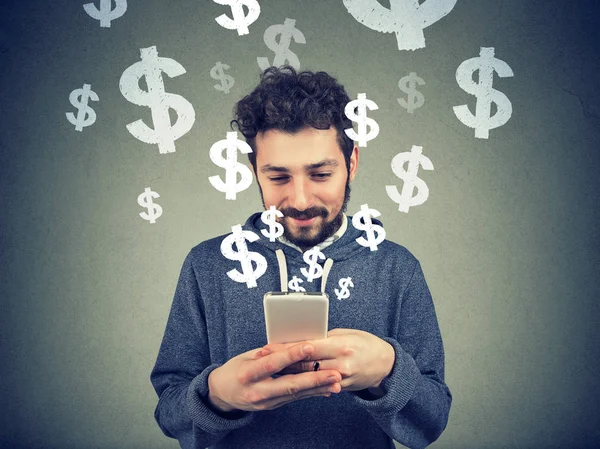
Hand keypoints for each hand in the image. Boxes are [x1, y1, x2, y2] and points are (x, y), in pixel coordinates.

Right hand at [207, 342, 342, 412]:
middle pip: (290, 384)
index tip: (310, 347)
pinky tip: (327, 390)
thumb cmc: (235, 369)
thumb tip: (292, 345)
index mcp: (248, 374)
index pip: (273, 364)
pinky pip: (295, 398)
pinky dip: (312, 394)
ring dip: (318, 388)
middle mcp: (258, 391)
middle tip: (334, 373)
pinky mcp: (273, 406)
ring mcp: (266, 402)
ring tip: (337, 382)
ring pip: (296, 394)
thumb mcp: (246, 356)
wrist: (222, 394)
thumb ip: (269, 352)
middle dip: (315, 379)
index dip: (292, 355)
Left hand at [256, 329, 394, 391]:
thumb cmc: (366, 343)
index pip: (308, 347)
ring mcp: (341, 379)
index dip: (286, 348)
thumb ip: (324, 337)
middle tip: (262, 359)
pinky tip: (289, 380)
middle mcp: (341, 364)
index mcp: (341, 345)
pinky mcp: (341, 388)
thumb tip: (302, 337)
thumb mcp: (346, 333)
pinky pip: (318, 385)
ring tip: (270, 370)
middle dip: (282, 361)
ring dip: (288, 373)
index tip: (269, 347)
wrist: (386, 364)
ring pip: (308, 376)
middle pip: (305, 364)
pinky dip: (303, 381)